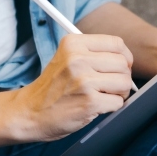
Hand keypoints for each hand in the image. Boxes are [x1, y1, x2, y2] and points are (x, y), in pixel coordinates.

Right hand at [10, 34, 134, 141]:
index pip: (116, 43)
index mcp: (73, 44)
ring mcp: (84, 81)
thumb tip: (126, 59)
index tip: (120, 66)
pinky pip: (118, 102)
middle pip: (123, 63)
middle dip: (123, 77)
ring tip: (104, 96)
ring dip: (120, 93)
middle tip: (111, 85)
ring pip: (125, 82)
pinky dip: (112, 106)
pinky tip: (96, 106)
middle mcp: (78, 59)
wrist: (29, 112)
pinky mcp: (89, 102)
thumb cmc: (52, 87)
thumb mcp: (67, 58)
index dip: (124, 56)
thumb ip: (92, 53)